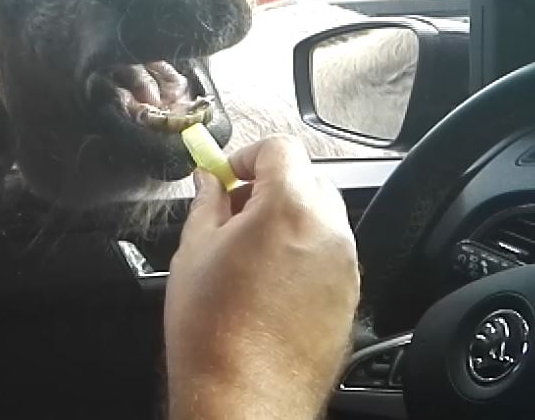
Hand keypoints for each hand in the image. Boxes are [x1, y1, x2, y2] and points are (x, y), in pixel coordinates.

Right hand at [164, 136, 359, 419]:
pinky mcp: (350, 296)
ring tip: (246, 253)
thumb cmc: (214, 333)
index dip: (247, 155)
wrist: (244, 396)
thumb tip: (209, 180)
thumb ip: (206, 203)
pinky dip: (303, 254)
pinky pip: (329, 255)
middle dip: (268, 186)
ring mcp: (346, 266)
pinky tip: (266, 283)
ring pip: (320, 217)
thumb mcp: (193, 251)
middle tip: (231, 212)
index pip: (279, 148)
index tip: (227, 175)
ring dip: (287, 219)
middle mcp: (328, 231)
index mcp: (287, 208)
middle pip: (306, 178)